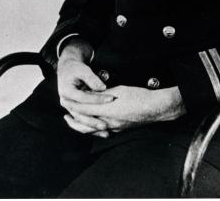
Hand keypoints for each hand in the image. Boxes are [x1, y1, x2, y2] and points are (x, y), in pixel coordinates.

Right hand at [57, 38, 113, 136]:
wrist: (67, 69)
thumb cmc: (76, 68)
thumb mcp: (83, 70)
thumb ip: (92, 79)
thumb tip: (103, 88)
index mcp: (66, 91)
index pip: (84, 98)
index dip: (98, 99)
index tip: (111, 99)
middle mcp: (66, 102)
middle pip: (80, 114)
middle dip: (93, 121)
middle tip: (107, 125)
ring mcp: (70, 108)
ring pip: (80, 121)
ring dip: (92, 128)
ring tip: (106, 132)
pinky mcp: (75, 110)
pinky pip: (82, 121)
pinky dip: (91, 126)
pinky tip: (101, 131)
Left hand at [64, 85, 185, 133]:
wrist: (155, 108)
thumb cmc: (138, 96)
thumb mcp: (119, 90)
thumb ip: (103, 93)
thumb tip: (90, 92)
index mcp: (107, 111)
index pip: (84, 108)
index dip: (73, 104)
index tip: (65, 99)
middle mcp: (108, 122)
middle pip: (85, 121)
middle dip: (72, 114)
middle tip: (64, 107)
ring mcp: (114, 128)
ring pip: (91, 129)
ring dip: (80, 123)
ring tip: (71, 119)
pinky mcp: (119, 129)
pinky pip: (100, 131)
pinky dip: (91, 127)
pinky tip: (89, 124)